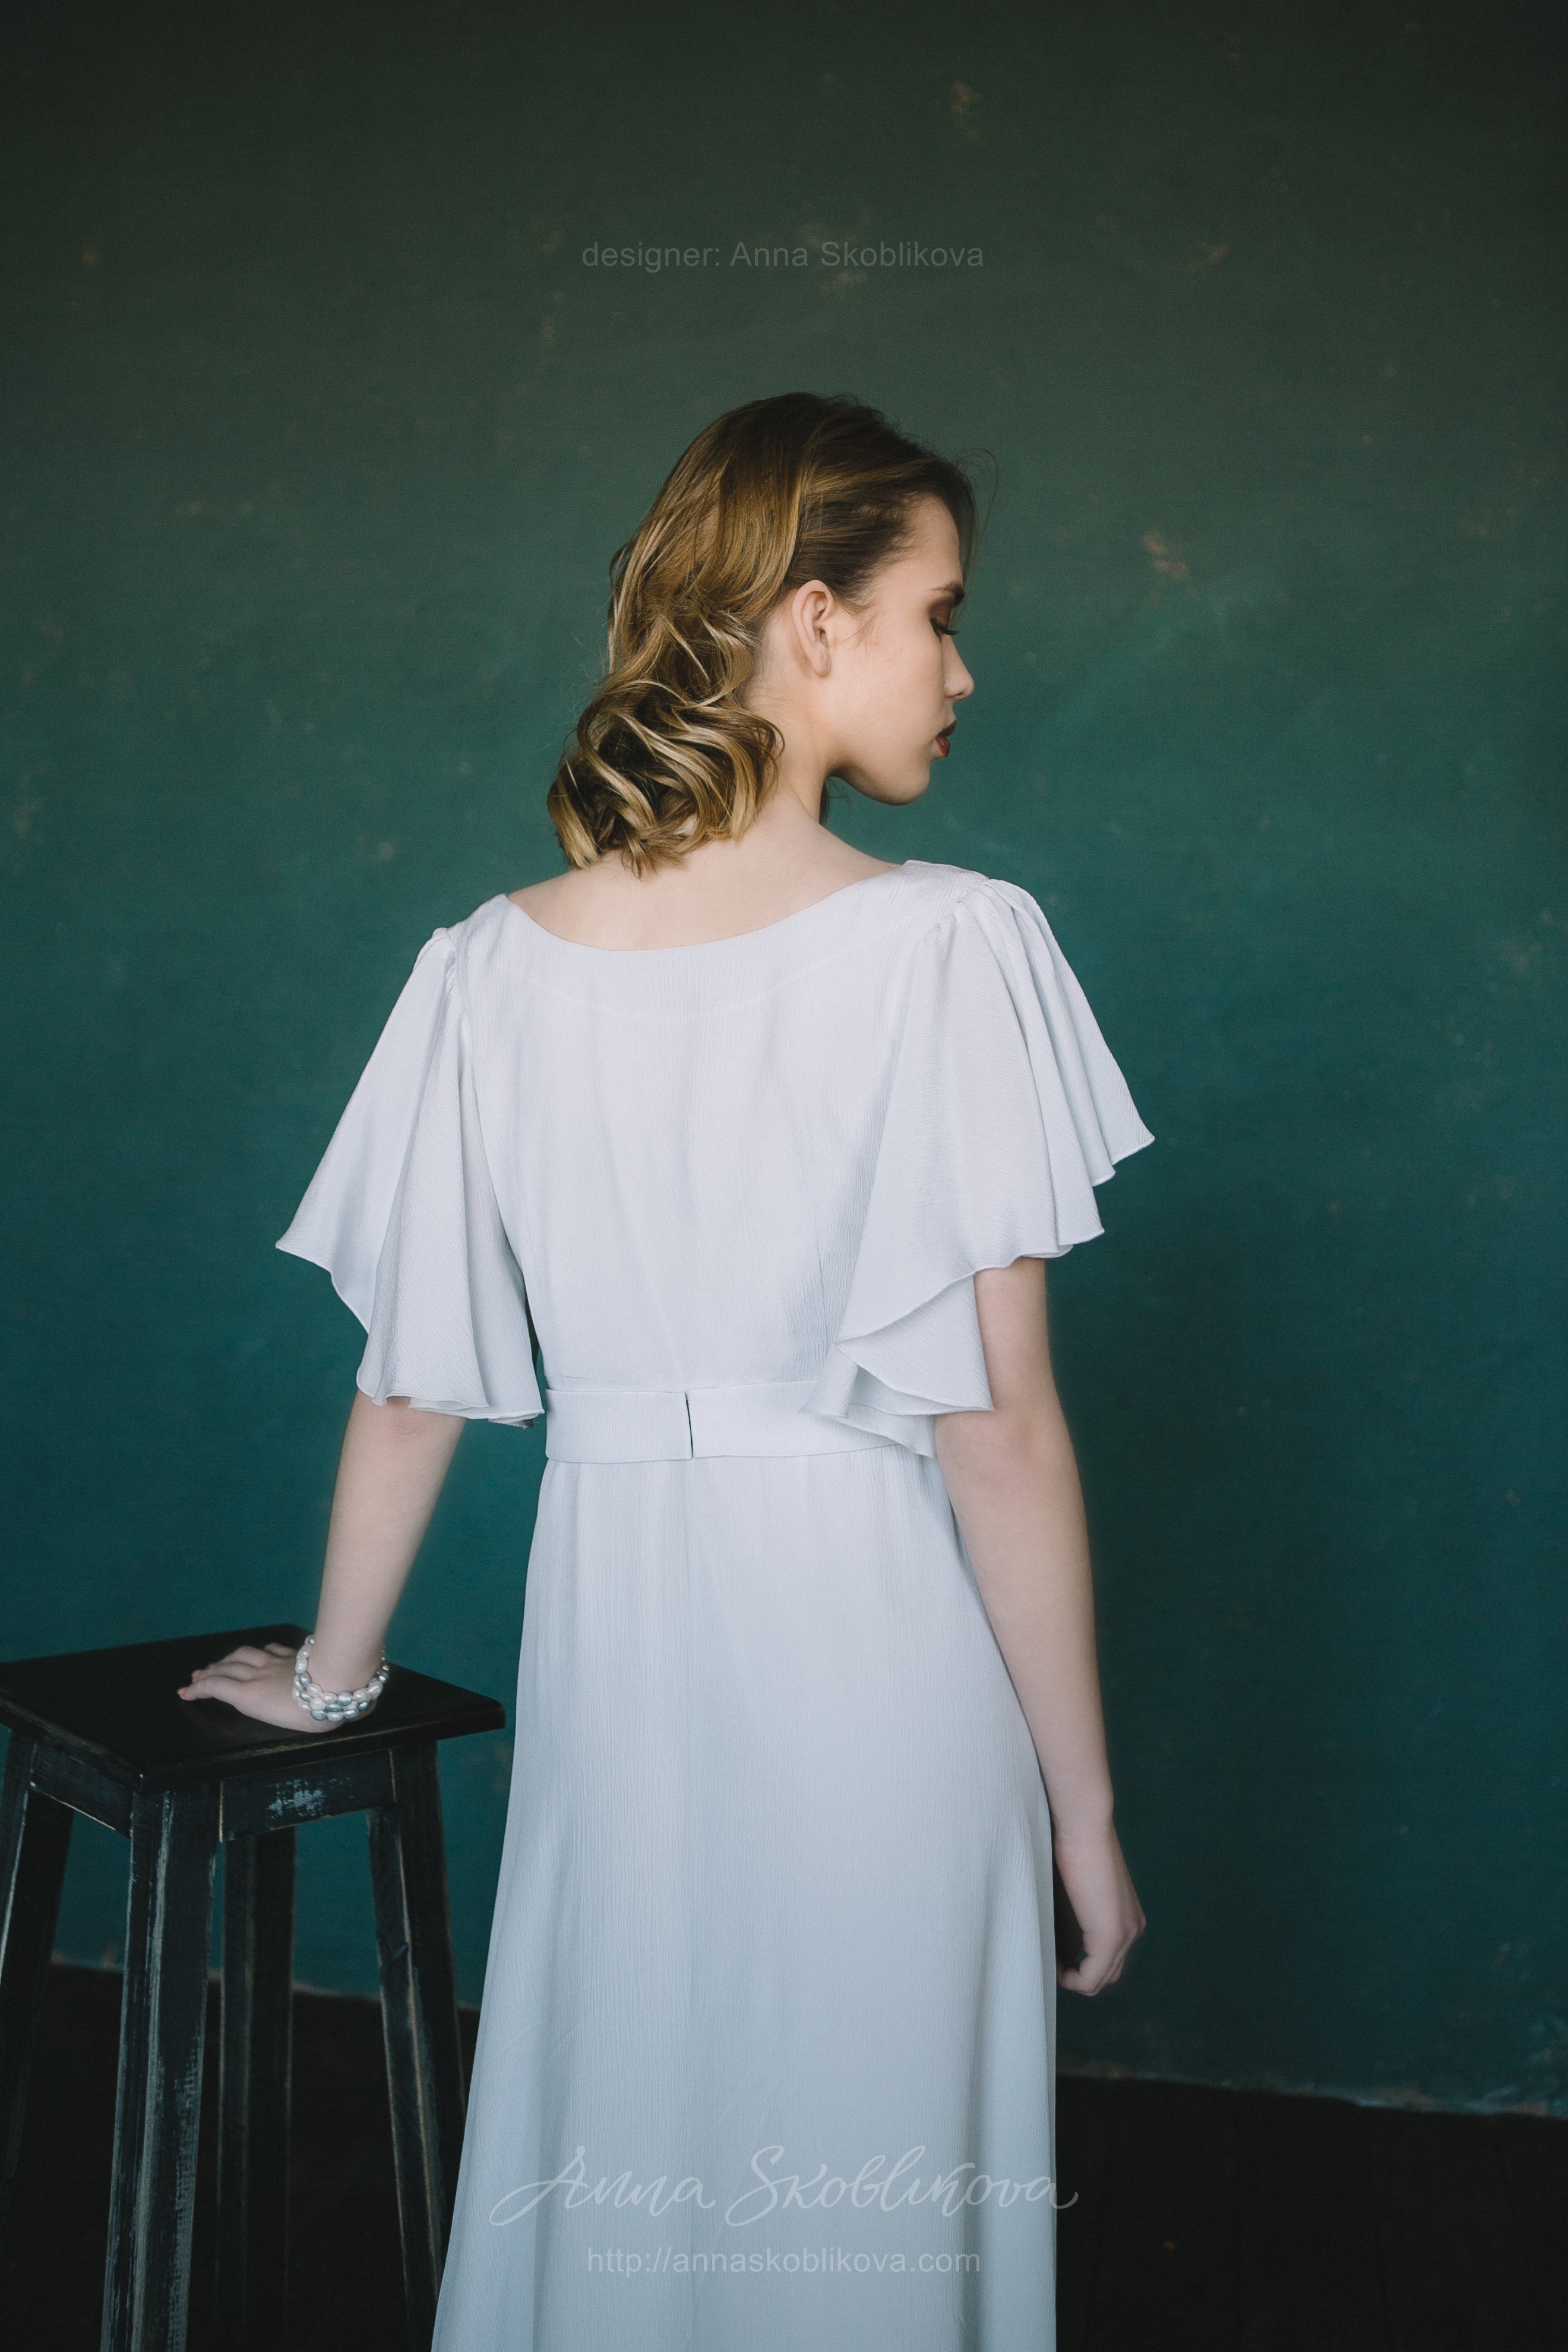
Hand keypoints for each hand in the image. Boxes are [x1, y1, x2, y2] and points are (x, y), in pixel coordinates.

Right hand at [176, 1641, 335, 1733]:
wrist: (334, 1685)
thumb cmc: (309, 1714)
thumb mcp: (277, 1722)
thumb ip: (259, 1707)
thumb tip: (251, 1699)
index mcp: (249, 1694)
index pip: (216, 1686)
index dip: (198, 1689)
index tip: (185, 1692)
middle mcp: (257, 1674)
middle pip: (226, 1668)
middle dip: (208, 1672)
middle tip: (196, 1677)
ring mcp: (275, 1662)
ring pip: (243, 1655)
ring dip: (227, 1659)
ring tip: (219, 1663)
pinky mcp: (293, 1655)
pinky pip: (269, 1649)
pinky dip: (257, 1651)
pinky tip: (258, 1651)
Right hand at [1052, 1818, 1146, 1994]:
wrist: (1084, 1826)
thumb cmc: (1074, 1847)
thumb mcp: (1081, 1889)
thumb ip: (1080, 1915)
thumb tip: (1061, 1941)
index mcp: (1129, 1918)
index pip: (1108, 1961)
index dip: (1080, 1965)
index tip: (1054, 1951)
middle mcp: (1133, 1930)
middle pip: (1106, 1975)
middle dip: (1077, 1975)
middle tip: (1051, 1958)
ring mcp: (1125, 1935)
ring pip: (1098, 1980)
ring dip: (1072, 1978)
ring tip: (1050, 1961)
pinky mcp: (1110, 1936)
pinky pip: (1090, 1979)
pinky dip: (1069, 1979)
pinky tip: (1054, 1963)